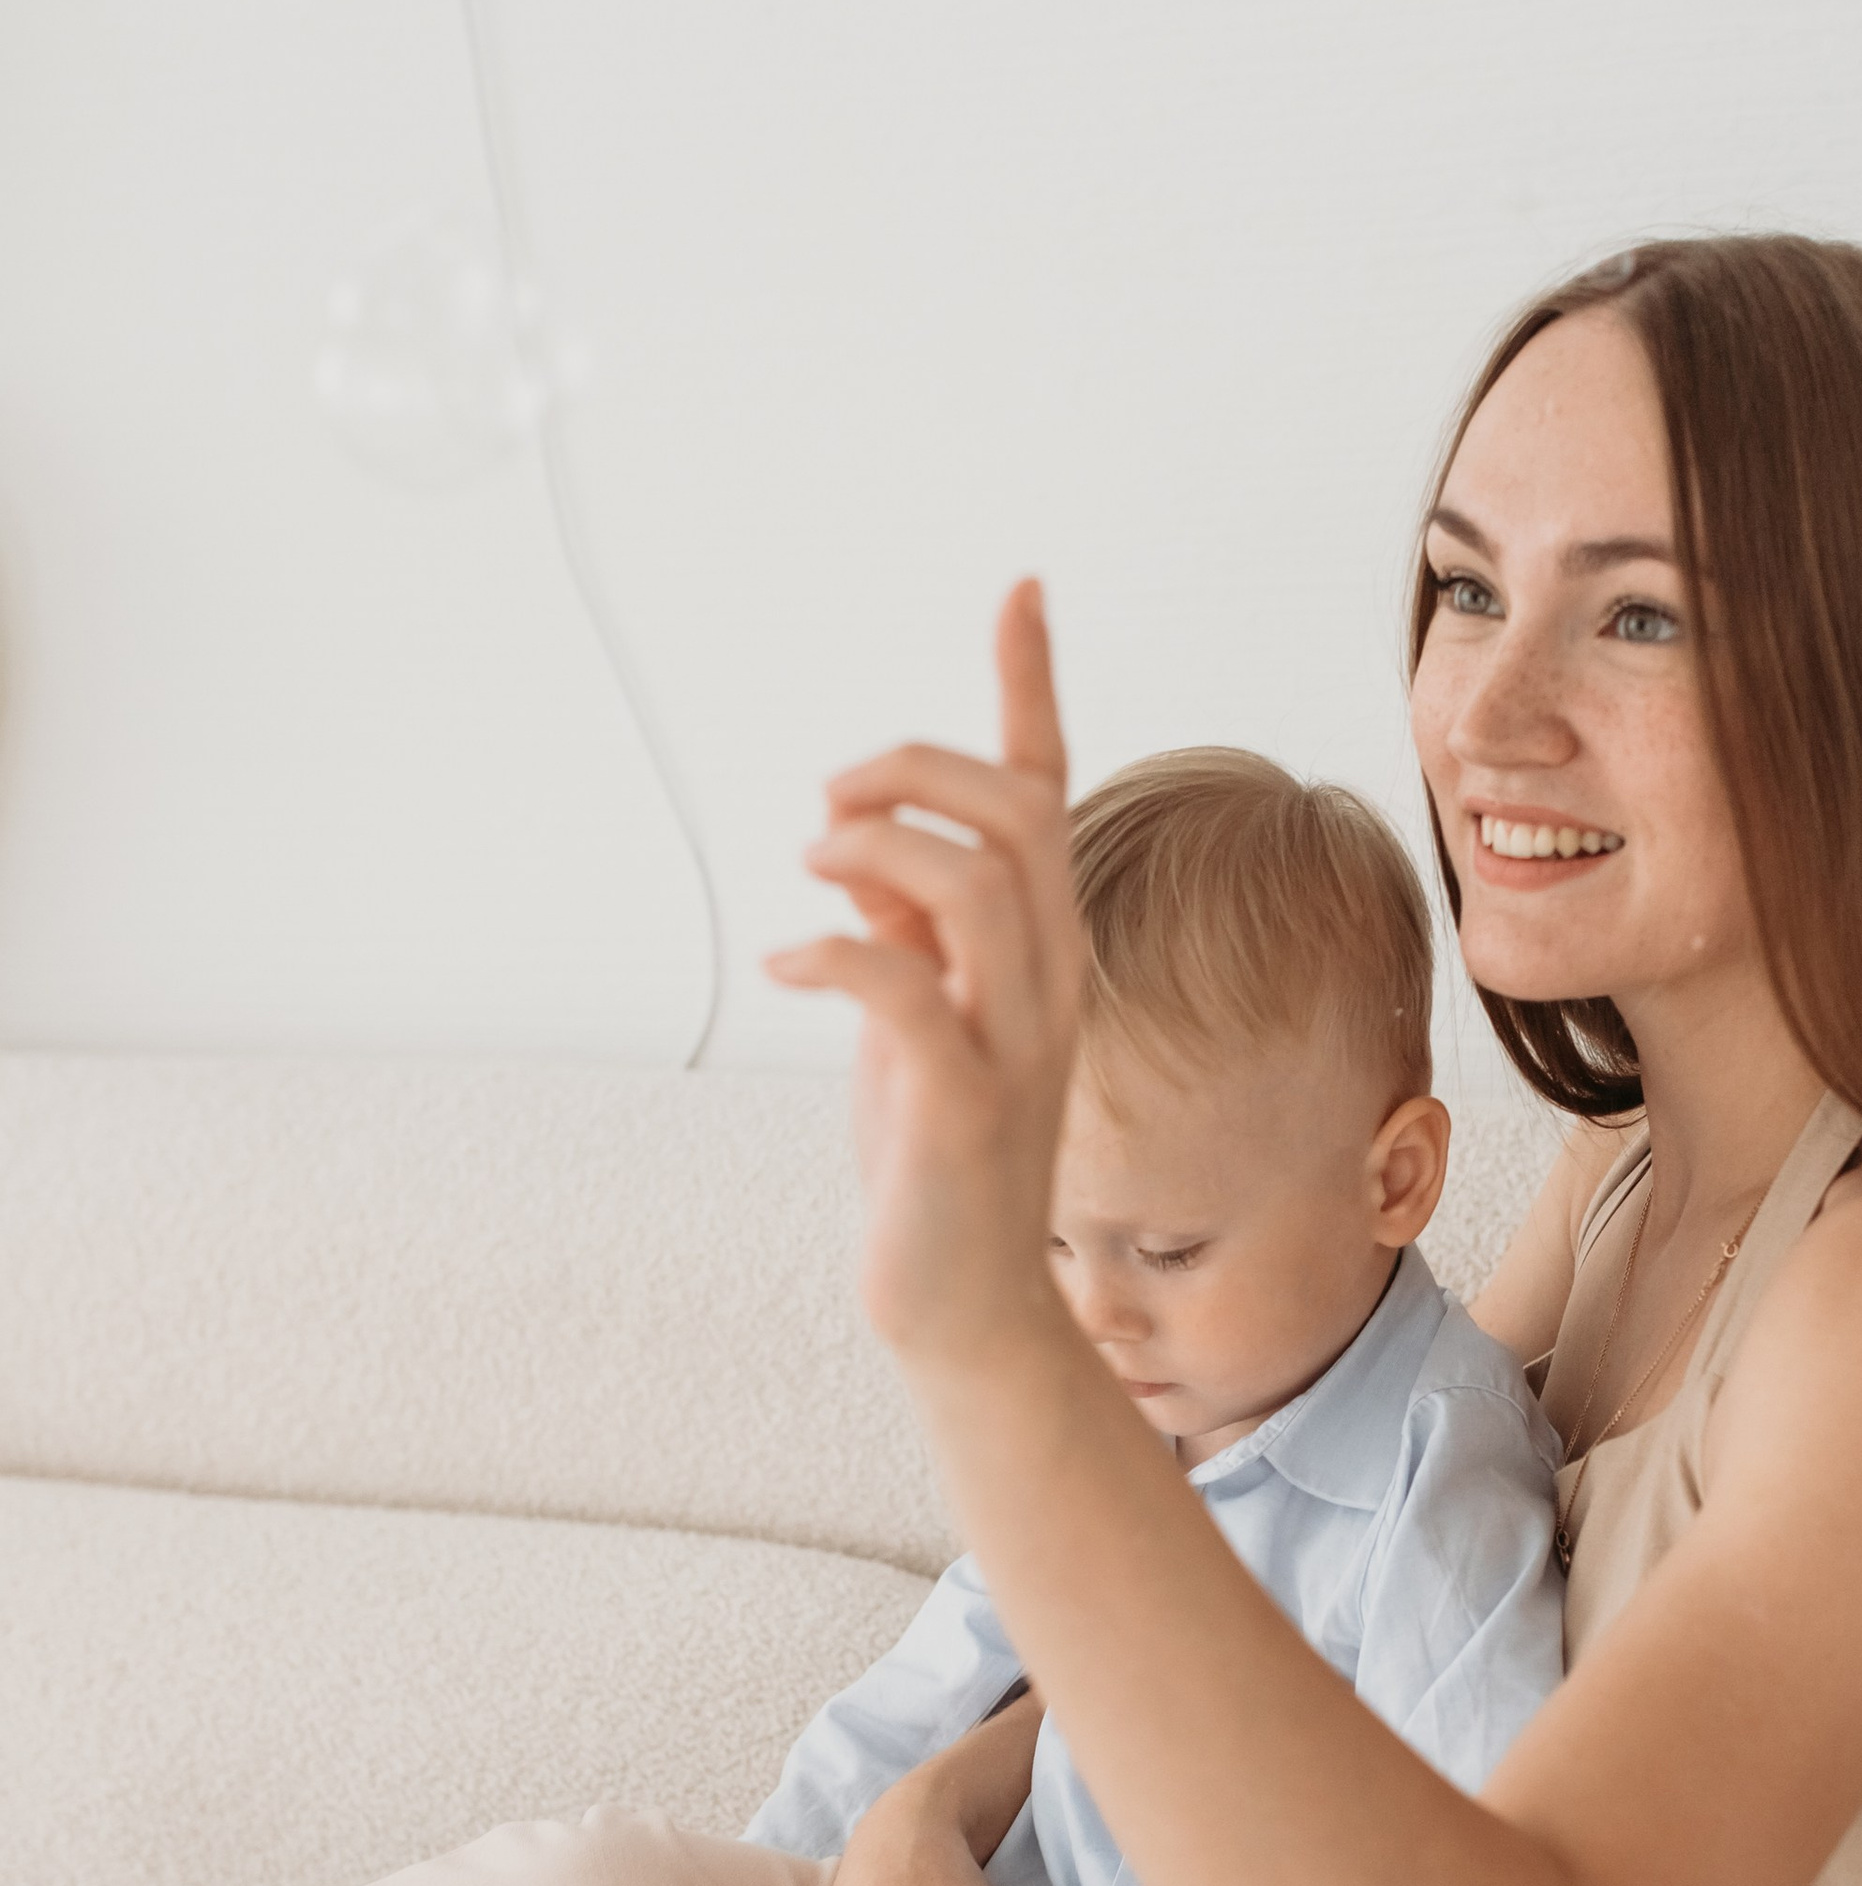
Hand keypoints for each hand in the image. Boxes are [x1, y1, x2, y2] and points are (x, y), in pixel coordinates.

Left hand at [767, 579, 1086, 1368]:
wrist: (960, 1299)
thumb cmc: (933, 1158)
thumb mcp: (920, 1016)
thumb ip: (907, 928)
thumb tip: (863, 846)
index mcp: (1042, 947)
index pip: (1050, 788)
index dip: (1032, 685)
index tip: (1021, 586)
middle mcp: (1049, 979)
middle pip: (1016, 813)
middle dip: (914, 771)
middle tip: (830, 802)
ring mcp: (1015, 1043)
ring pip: (972, 885)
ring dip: (872, 850)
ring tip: (811, 873)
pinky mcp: (963, 1106)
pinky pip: (906, 990)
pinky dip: (833, 953)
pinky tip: (788, 965)